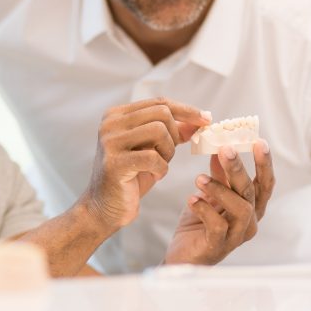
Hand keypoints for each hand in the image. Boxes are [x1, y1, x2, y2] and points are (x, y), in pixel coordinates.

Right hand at [82, 97, 210, 230]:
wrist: (104, 208)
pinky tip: (155, 176)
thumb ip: (173, 132)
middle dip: (174, 136)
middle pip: (162, 113)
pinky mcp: (114, 163)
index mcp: (117, 115)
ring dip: (168, 152)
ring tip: (160, 166)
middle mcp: (110, 123)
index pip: (160, 102)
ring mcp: (110, 142)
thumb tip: (202, 118)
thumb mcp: (154, 150)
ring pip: (159, 131)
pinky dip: (162, 169)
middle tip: (167, 156)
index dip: (186, 110)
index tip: (206, 119)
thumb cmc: (131, 178)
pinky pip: (153, 157)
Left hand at [163, 139, 274, 264]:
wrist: (182, 256)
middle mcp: (250, 222)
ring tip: (199, 178)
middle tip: (225, 149)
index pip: (265, 183)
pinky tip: (191, 199)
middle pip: (251, 191)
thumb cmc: (200, 225)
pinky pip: (217, 226)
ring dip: (220, 189)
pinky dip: (204, 209)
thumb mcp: (211, 195)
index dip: (264, 163)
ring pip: (240, 208)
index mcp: (252, 207)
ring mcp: (236, 236)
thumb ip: (219, 175)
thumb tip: (219, 148)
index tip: (259, 141)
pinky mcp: (219, 247)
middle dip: (238, 168)